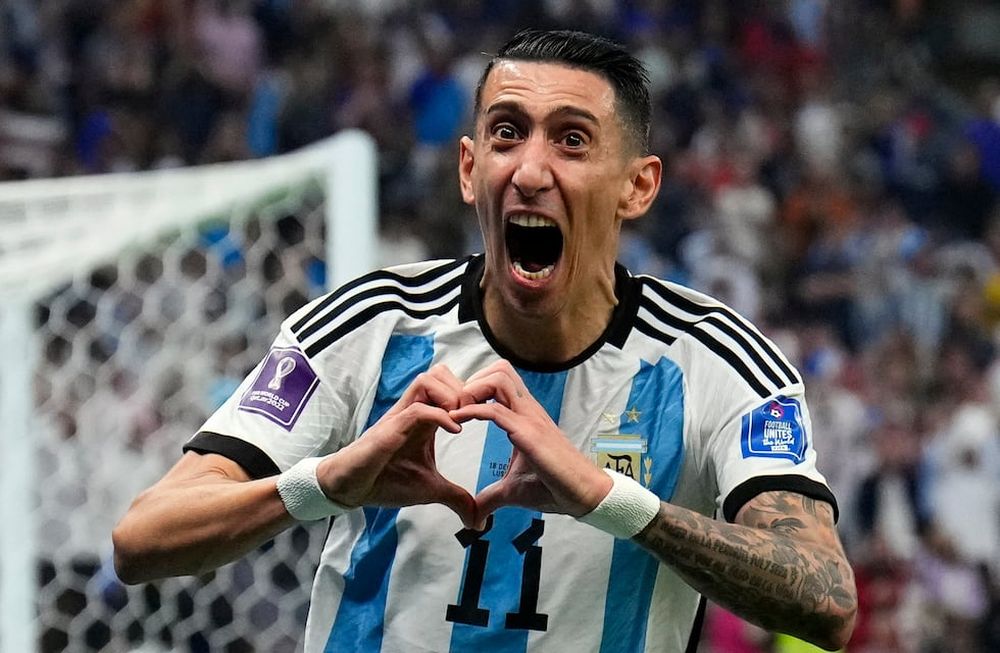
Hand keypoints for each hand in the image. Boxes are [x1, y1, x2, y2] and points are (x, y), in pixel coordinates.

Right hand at [317, 364, 477, 526]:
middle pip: (442, 373)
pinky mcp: (390, 428)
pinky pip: (418, 409)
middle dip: (465, 388)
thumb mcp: (431, 489)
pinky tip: (456, 431)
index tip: (489, 415)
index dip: (472, 394)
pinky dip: (440, 416)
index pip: (451, 386)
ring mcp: (401, 416)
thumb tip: (479, 521)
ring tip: (463, 419)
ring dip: (451, 396)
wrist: (352, 487)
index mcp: (426, 418)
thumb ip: (456, 498)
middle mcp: (414, 410)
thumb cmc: (386, 480)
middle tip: (477, 413)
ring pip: (429, 380)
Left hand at [449, 361, 612, 526]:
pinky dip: (471, 411)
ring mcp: (530, 418)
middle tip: (456, 406)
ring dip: (472, 390)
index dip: (475, 387)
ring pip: (499, 379)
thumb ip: (491, 497)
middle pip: (499, 369)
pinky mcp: (529, 434)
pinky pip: (496, 410)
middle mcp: (528, 410)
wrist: (583, 495)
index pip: (499, 380)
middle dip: (472, 381)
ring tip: (457, 412)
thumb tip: (474, 516)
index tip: (457, 409)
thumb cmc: (553, 488)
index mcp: (525, 416)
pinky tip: (457, 422)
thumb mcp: (513, 490)